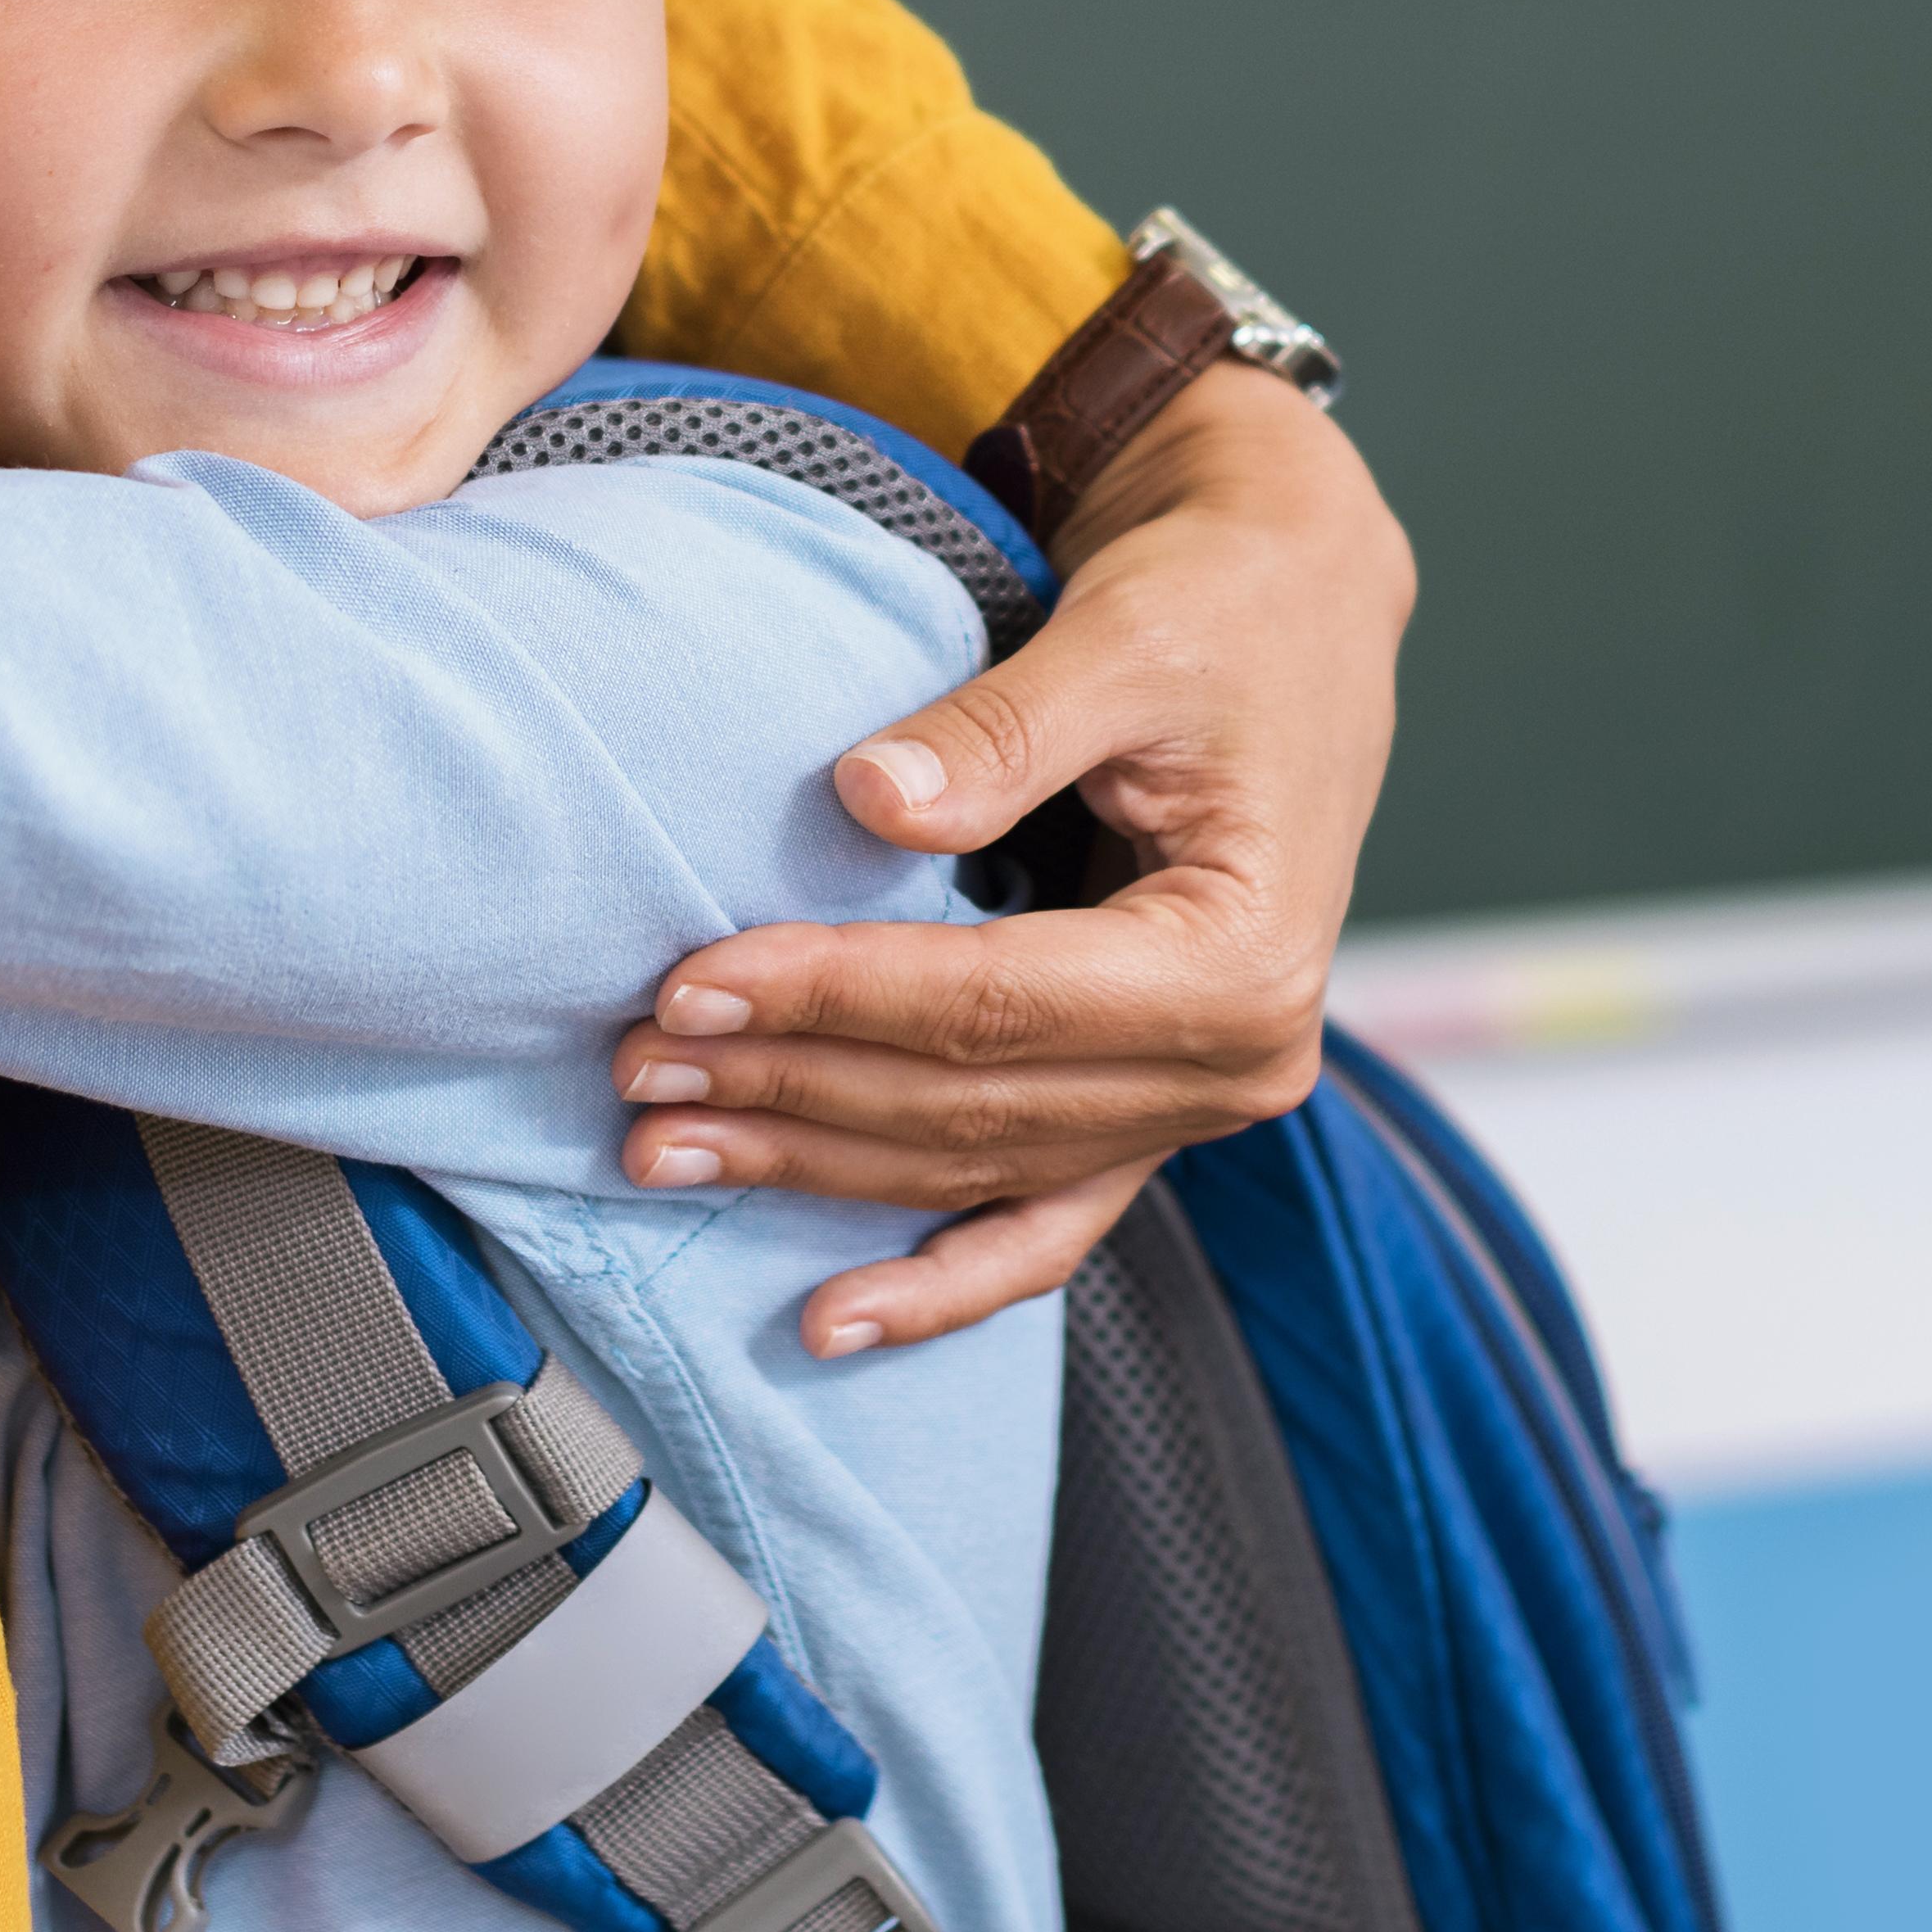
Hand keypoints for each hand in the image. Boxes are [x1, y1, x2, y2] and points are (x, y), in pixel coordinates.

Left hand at [610, 364, 1409, 1352]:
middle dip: (791, 1090)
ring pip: (977, 1168)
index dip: (833, 999)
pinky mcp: (1153, 1102)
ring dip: (818, 1171)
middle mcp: (1237, 1065)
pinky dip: (941, 1281)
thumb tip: (867, 796)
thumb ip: (1001, 732)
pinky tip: (830, 1323)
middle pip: (970, 1105)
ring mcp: (1198, 1103)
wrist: (1297, 608)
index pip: (993, 1005)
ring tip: (663, 1147)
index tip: (689, 980)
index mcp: (1245, 960)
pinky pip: (1042, 1221)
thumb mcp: (1123, 642)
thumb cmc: (1223, 609)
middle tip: (634, 1067)